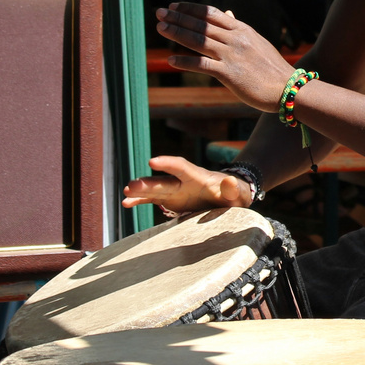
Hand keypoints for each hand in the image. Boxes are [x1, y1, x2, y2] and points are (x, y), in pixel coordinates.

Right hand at [123, 154, 252, 212]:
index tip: (153, 161)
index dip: (168, 164)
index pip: (182, 167)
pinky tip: (127, 203)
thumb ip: (233, 189)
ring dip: (140, 191)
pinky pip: (153, 199)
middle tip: (131, 186)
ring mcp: (175, 190)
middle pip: (163, 181)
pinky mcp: (171, 200)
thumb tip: (229, 181)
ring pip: (155, 189)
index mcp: (199, 178)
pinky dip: (140, 201)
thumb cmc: (235, 195)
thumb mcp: (238, 193)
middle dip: (147, 183)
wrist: (229, 198)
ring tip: (126, 193)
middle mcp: (183, 182)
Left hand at [155, 2, 294, 111]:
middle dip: (178, 17)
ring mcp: (232, 55)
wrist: (287, 88)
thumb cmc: (272, 67)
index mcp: (242, 30)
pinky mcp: (229, 73)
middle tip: (159, 13)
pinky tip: (171, 60)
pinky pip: (203, 65)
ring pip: (199, 40)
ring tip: (161, 28)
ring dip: (177, 33)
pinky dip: (186, 62)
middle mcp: (235, 39)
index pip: (211, 13)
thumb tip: (228, 13)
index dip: (190, 9)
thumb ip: (239, 28)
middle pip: (201, 25)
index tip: (174, 6)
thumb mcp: (257, 42)